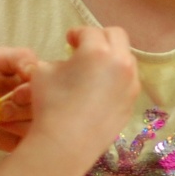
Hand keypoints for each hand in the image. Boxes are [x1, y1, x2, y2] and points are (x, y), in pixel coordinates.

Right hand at [25, 27, 137, 173]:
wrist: (66, 143)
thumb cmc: (51, 104)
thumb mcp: (43, 72)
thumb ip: (59, 60)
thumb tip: (68, 63)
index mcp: (98, 51)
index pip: (89, 32)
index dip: (76, 34)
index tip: (69, 40)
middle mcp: (120, 63)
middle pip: (117, 37)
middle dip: (100, 37)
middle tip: (85, 48)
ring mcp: (130, 85)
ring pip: (127, 59)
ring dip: (112, 57)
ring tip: (95, 69)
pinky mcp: (131, 103)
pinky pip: (128, 82)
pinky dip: (117, 79)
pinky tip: (101, 90)